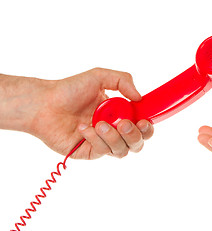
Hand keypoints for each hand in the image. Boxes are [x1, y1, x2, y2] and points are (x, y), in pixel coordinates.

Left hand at [29, 68, 153, 159]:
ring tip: (99, 123)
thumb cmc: (70, 89)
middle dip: (134, 135)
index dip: (147, 127)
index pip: (142, 126)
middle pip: (137, 143)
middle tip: (125, 124)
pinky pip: (103, 152)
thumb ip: (123, 81)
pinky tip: (83, 128)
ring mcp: (103, 143)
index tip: (143, 120)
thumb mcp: (100, 77)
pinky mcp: (90, 152)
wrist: (45, 103)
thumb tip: (139, 98)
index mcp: (121, 114)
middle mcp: (114, 130)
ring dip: (114, 137)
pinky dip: (95, 139)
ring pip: (122, 150)